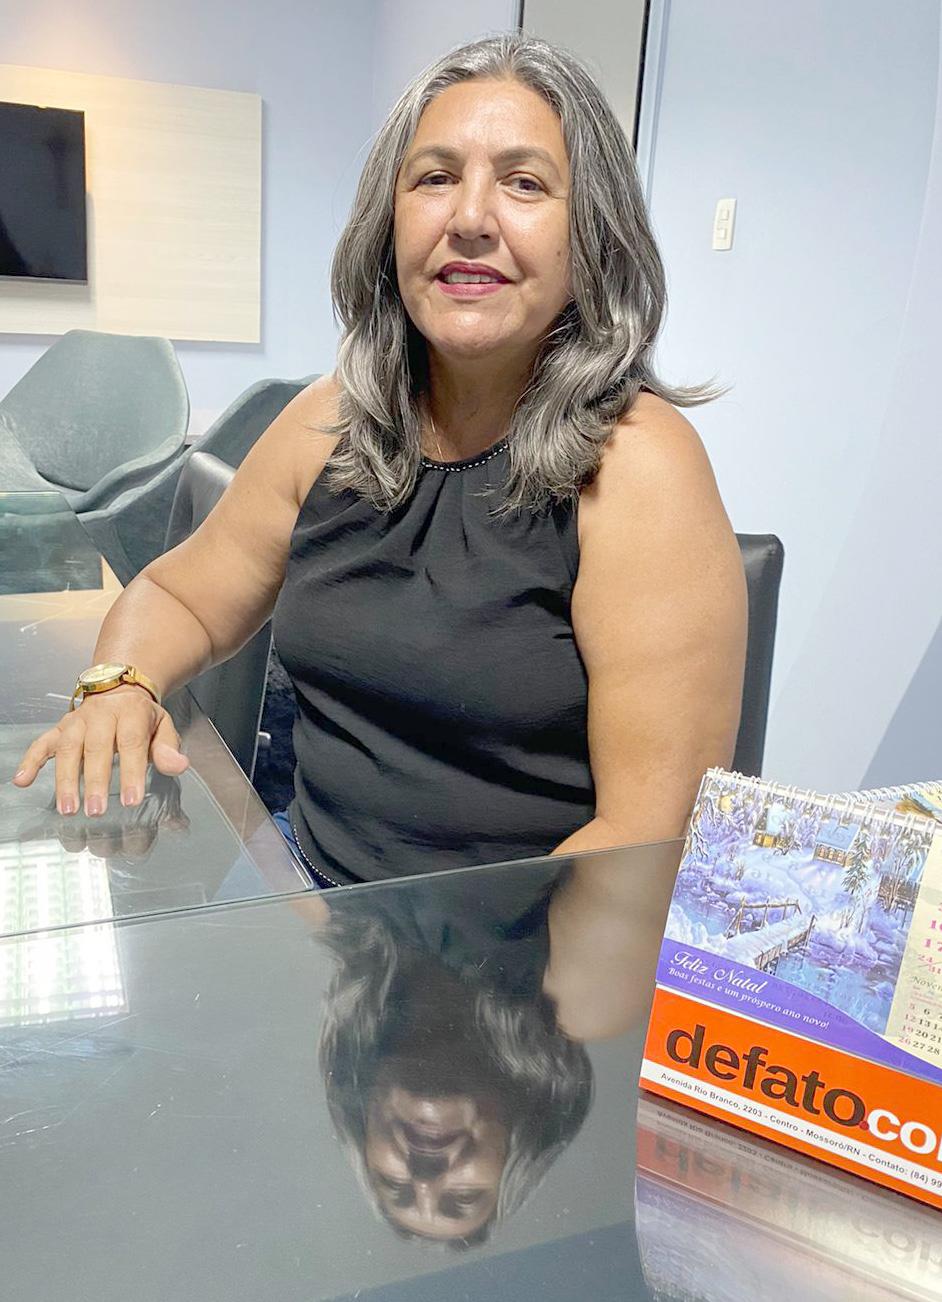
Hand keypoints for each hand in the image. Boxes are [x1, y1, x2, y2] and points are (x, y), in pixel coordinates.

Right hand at [9, 684, 188, 815]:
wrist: (119, 687)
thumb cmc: (141, 716)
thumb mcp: (163, 726)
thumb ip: (168, 747)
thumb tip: (179, 766)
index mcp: (130, 713)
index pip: (131, 743)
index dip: (131, 771)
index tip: (130, 800)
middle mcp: (100, 715)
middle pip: (96, 748)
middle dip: (95, 781)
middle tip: (96, 811)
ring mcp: (76, 721)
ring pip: (68, 748)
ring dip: (65, 779)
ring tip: (68, 809)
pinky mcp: (59, 728)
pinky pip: (42, 743)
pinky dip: (30, 761)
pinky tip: (22, 781)